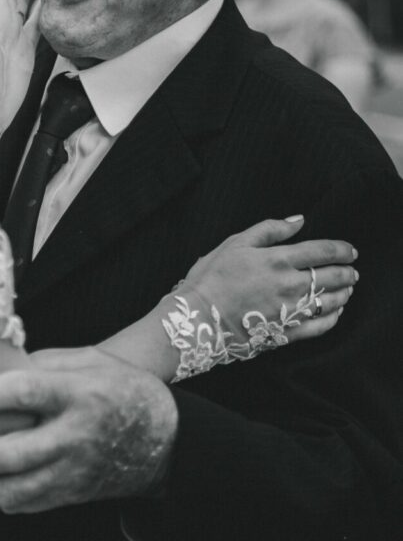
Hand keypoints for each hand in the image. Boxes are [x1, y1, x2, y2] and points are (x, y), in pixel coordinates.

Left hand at [0, 348, 177, 512]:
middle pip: (14, 454)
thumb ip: (44, 361)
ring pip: (17, 489)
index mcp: (79, 392)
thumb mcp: (89, 358)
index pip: (23, 394)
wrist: (164, 437)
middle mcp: (76, 435)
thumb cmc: (122, 387)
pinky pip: (30, 503)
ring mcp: (75, 471)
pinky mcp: (73, 494)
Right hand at [183, 215, 357, 341]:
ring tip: (348, 289)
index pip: (322, 251)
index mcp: (278, 259)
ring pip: (330, 301)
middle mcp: (289, 285)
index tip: (350, 250)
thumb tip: (299, 220)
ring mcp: (290, 311)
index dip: (341, 249)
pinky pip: (319, 326)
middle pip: (331, 276)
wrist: (198, 317)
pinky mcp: (286, 333)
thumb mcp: (236, 242)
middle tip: (353, 270)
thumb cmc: (212, 276)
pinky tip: (335, 313)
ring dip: (344, 294)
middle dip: (347, 272)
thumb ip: (270, 229)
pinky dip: (333, 318)